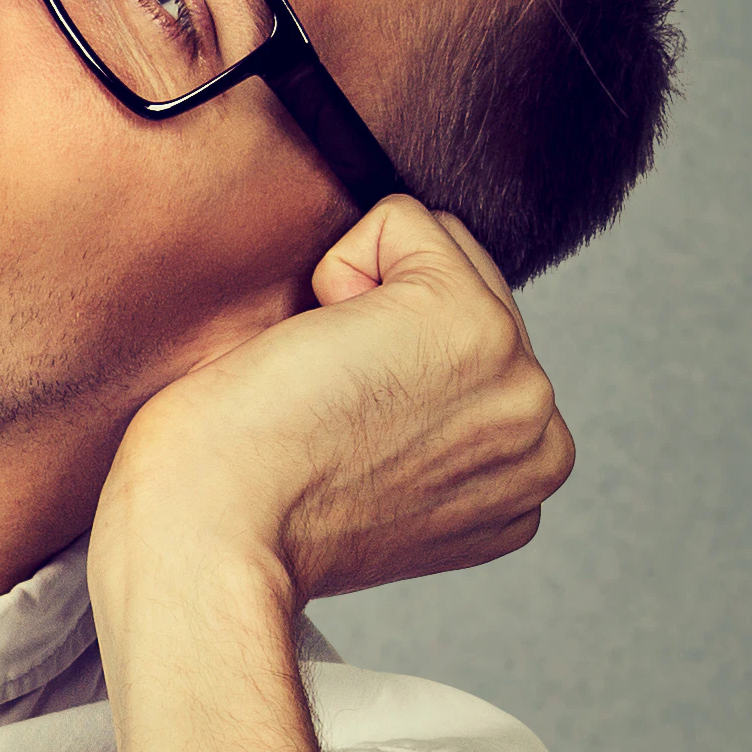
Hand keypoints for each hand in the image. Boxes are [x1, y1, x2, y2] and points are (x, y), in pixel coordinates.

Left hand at [98, 199, 573, 605]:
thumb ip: (429, 427)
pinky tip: (314, 352)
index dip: (390, 369)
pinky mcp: (468, 323)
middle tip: (325, 415)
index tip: (342, 441)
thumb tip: (407, 358)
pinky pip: (402, 220)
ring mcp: (518, 378)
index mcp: (522, 482)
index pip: (476, 356)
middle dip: (384, 327)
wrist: (212, 531)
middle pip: (470, 292)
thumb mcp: (378, 478)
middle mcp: (539, 437)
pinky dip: (337, 264)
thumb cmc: (246, 505)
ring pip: (439, 251)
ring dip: (361, 301)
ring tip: (323, 391)